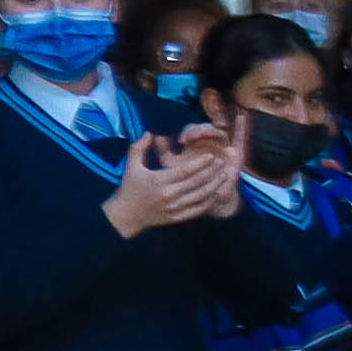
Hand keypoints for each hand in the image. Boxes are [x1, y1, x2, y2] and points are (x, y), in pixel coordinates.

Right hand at [105, 131, 236, 236]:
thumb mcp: (131, 166)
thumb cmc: (130, 187)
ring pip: (200, 197)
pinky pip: (198, 210)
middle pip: (196, 183)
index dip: (200, 163)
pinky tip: (217, 193)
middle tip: (223, 163)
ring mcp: (174, 208)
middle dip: (212, 172)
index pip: (185, 171)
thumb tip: (149, 133)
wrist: (126, 215)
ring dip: (215, 186)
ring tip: (225, 175)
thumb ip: (139, 148)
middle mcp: (169, 195)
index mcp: (158, 180)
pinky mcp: (177, 218)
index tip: (212, 156)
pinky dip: (209, 202)